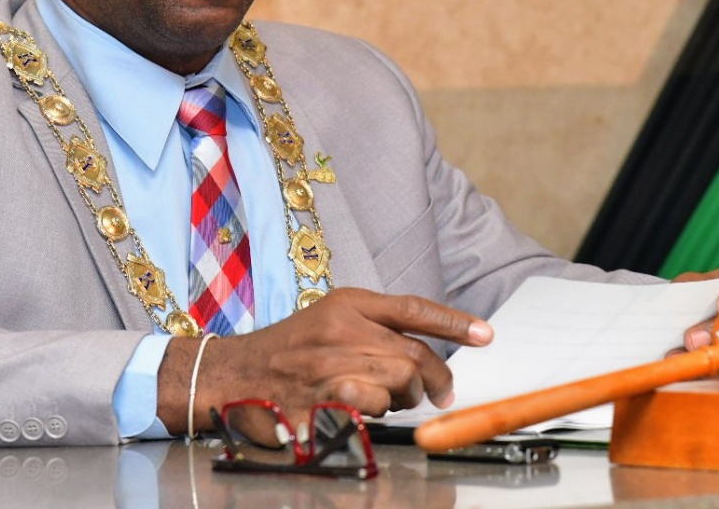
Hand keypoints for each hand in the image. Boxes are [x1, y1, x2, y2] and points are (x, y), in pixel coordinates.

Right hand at [162, 288, 492, 434]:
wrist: (232, 374)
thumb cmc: (289, 350)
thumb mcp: (331, 319)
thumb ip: (376, 327)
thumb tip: (426, 353)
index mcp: (347, 304)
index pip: (412, 308)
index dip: (453, 322)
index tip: (485, 334)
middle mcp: (340, 329)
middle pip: (414, 355)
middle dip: (431, 379)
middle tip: (432, 391)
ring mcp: (328, 365)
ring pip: (399, 382)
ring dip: (401, 399)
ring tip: (384, 401)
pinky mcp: (318, 399)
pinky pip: (369, 409)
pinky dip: (372, 415)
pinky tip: (356, 411)